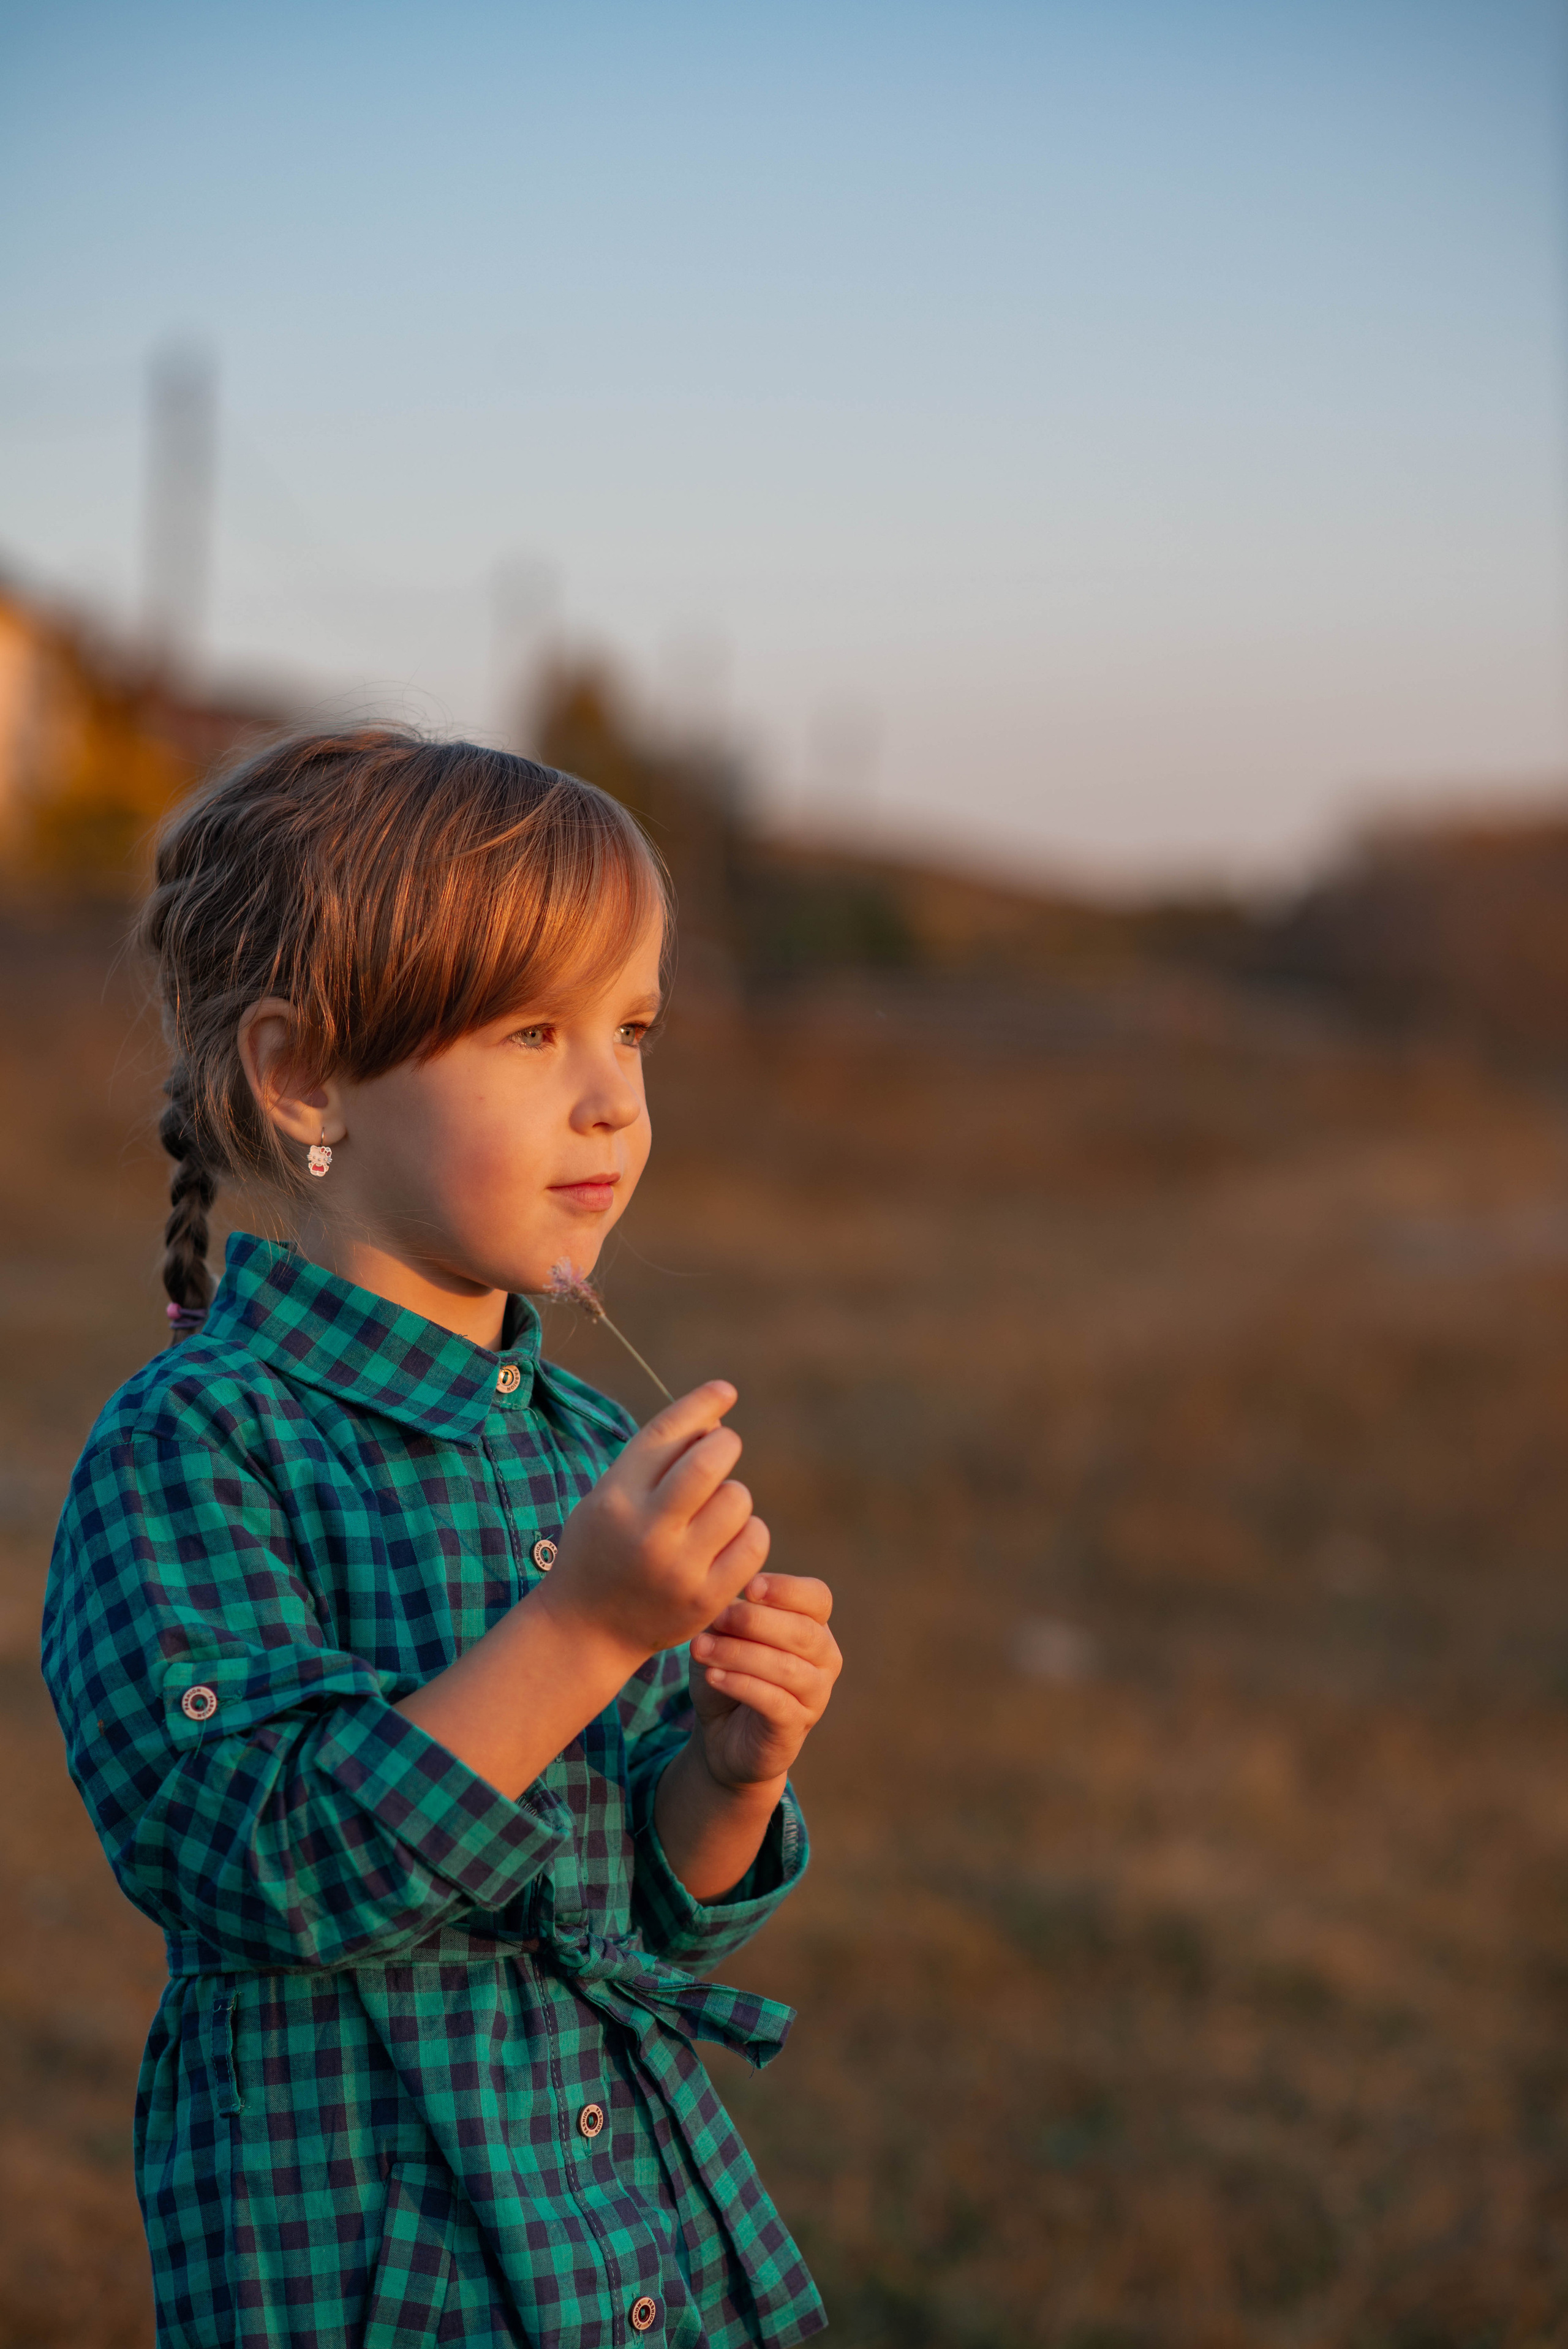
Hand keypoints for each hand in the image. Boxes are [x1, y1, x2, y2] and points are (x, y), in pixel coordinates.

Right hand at [541, 1382, 769, 1667]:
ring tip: (715, 1508)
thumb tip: (717, 1416)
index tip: (726, 1390)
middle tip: (723, 1449)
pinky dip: (749, 1531)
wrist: (586, 1630)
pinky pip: (754, 1542)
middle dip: (725, 1444)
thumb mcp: (610, 1497)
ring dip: (734, 1494)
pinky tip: (730, 1538)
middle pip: (709, 1461)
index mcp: (615, 1498)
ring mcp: (678, 1568)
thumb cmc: (604, 1548)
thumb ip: (655, 1459)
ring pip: (737, 1498)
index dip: (701, 1404)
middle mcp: (646, 1531)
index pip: (666, 1434)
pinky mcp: (707, 1598)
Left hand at [689, 1573, 841, 1789]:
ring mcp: (816, 1695)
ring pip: (788, 1668)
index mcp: (814, 1626)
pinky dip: (741, 1685)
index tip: (749, 1587)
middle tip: (718, 1619)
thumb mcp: (725, 1636)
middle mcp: (826, 1658)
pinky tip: (713, 1676)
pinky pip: (775, 1702)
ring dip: (740, 1655)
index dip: (786, 1589)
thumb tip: (727, 1598)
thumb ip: (732, 1614)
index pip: (817, 1597)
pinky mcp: (796, 1726)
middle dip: (756, 1621)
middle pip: (803, 1632)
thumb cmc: (730, 1672)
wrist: (723, 1733)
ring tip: (701, 1649)